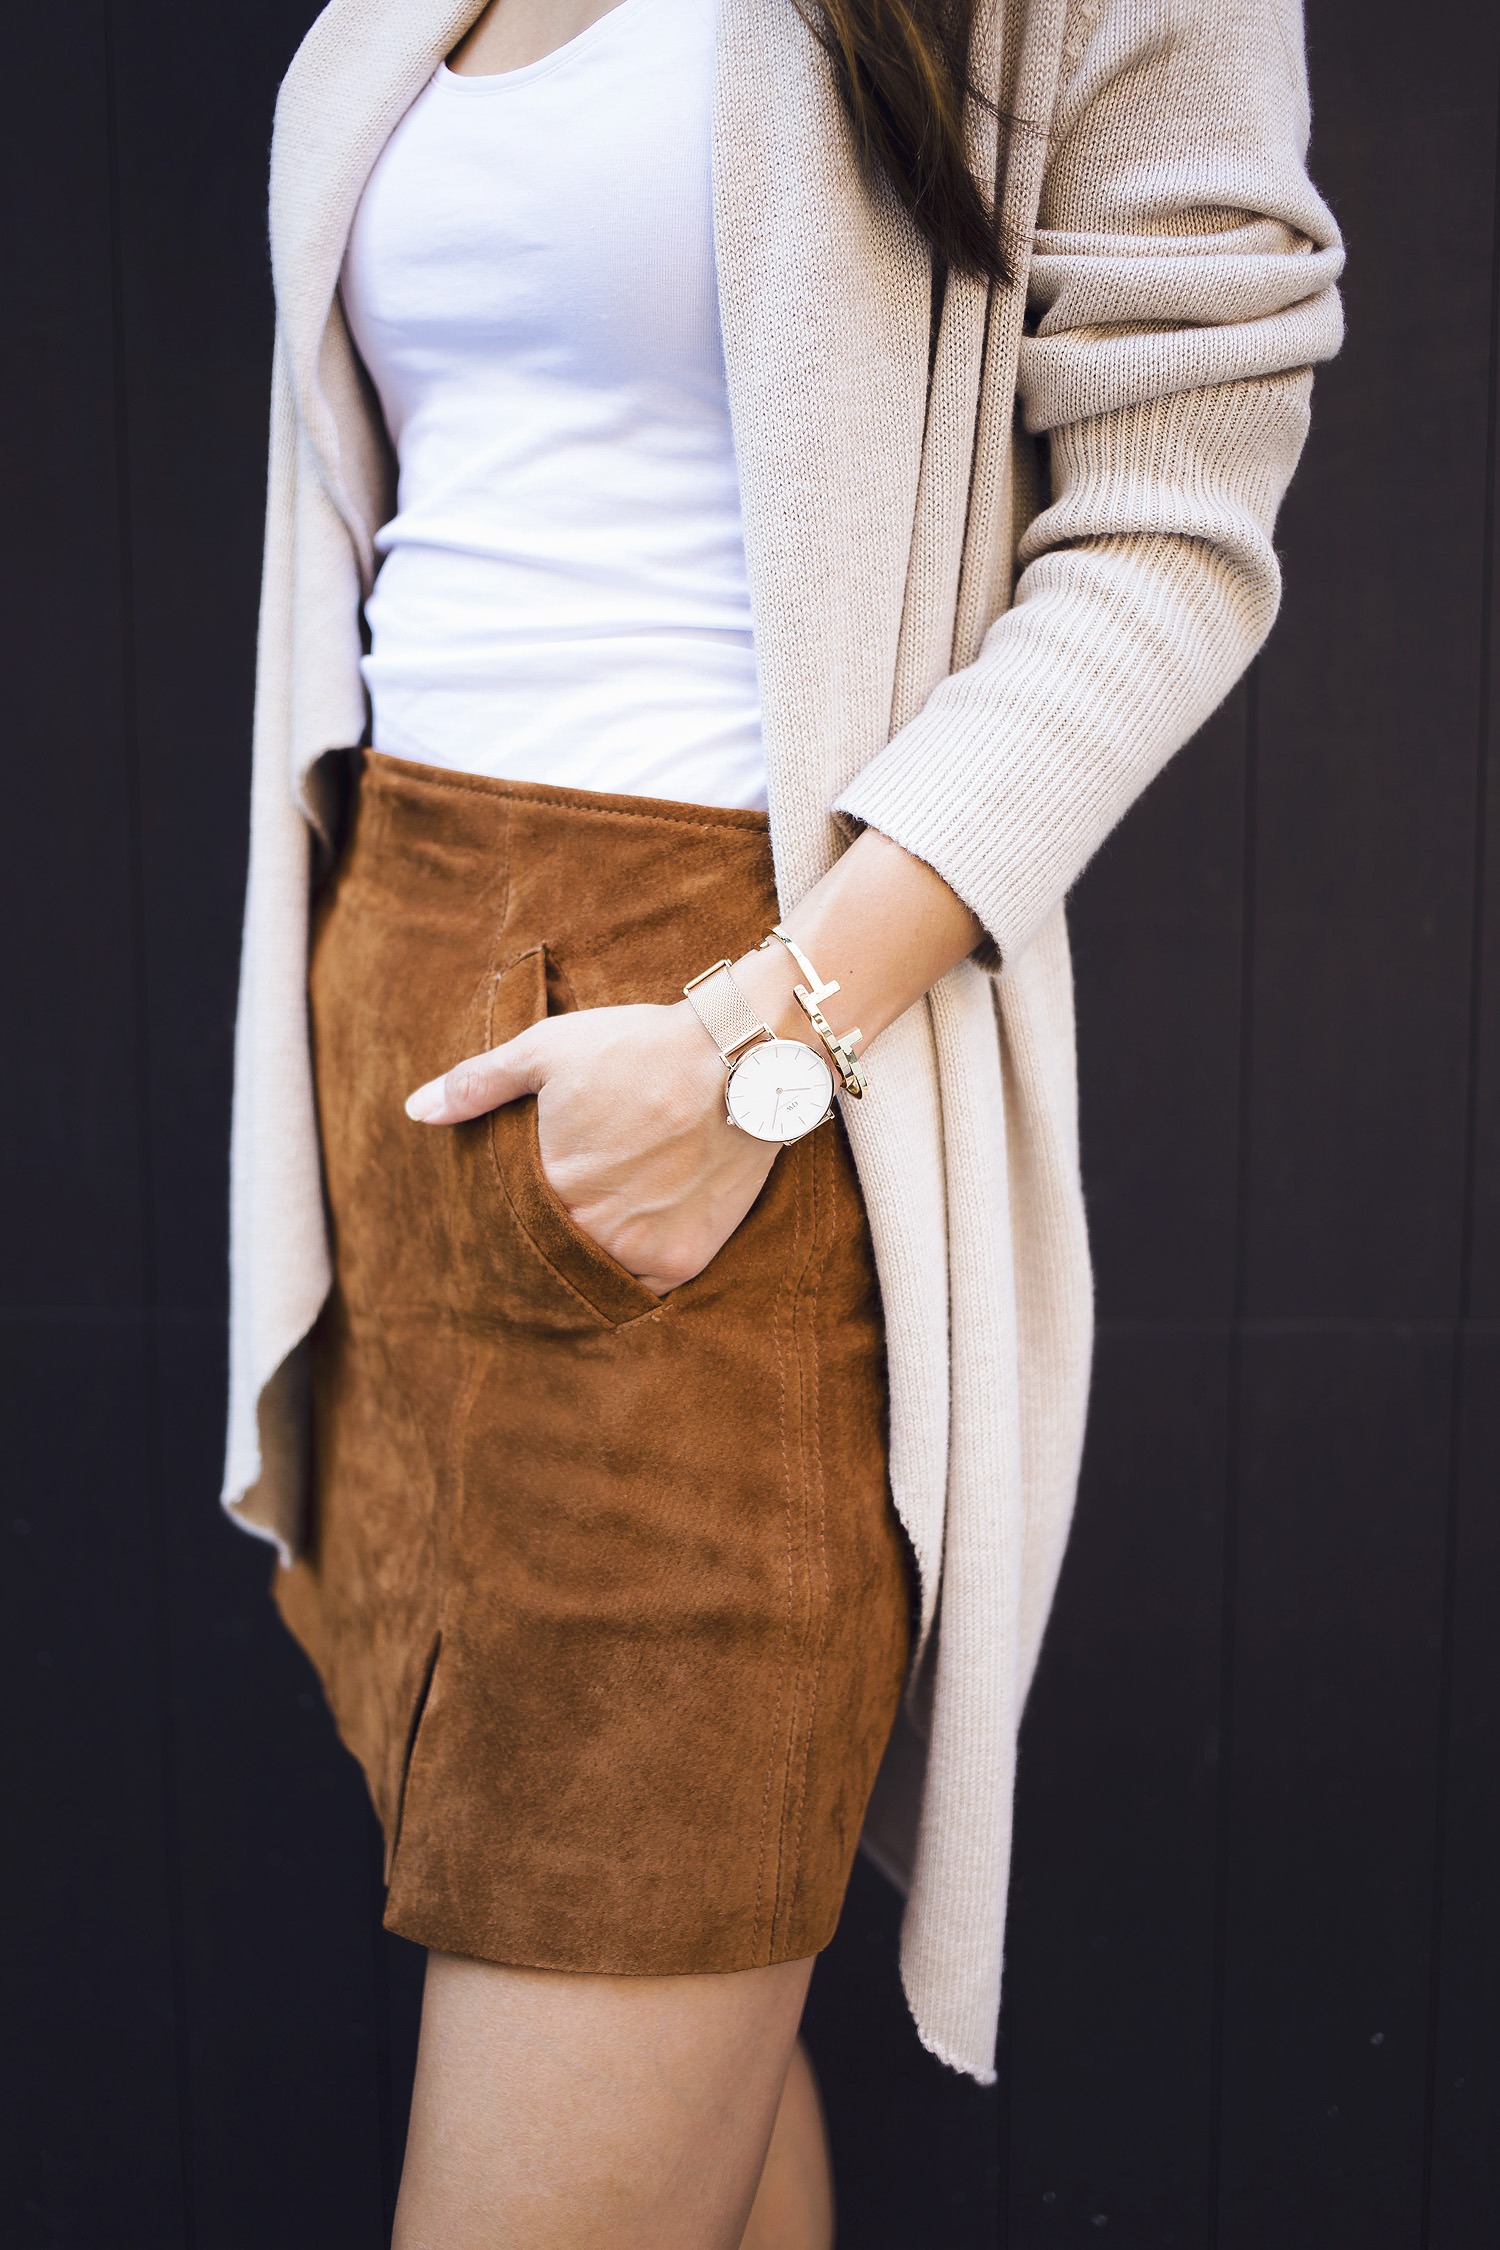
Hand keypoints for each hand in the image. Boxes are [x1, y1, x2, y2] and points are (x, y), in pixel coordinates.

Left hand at [405, 1001, 777, 1294]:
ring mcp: (639, 1250)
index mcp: (548, 1184)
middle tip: (569, 1207)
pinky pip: (646, 1286)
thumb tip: (415, 1110)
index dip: (514, 1209)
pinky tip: (635, 1239)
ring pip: (596, 1271)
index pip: (511, 1218)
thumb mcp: (548, 1050)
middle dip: (552, 1233)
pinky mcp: (684, 1260)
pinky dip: (636, 1270)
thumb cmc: (640, 1048)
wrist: (743, 1057)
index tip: (526, 1195)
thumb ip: (478, 1083)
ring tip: (600, 1223)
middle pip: (554, 1249)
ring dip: (592, 1255)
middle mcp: (589, 1228)